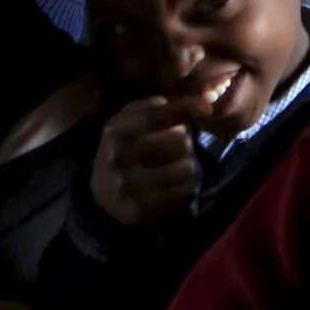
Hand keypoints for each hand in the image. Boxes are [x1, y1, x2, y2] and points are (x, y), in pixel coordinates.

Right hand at [91, 94, 197, 225]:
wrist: (103, 190)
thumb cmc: (128, 147)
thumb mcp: (133, 121)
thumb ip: (160, 107)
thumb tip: (200, 100)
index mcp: (116, 130)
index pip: (152, 117)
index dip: (181, 109)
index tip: (206, 107)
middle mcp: (118, 157)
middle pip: (179, 143)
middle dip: (186, 144)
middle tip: (176, 150)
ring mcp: (126, 185)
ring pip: (186, 168)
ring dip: (188, 167)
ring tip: (175, 168)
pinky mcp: (138, 210)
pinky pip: (182, 193)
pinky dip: (185, 188)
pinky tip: (172, 187)